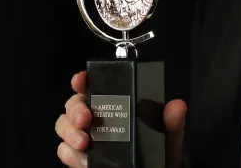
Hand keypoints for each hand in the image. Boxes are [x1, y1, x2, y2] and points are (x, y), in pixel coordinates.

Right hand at [55, 71, 186, 167]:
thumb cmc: (161, 152)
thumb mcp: (170, 134)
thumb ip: (173, 121)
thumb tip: (177, 107)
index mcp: (118, 103)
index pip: (95, 84)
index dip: (83, 79)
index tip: (80, 80)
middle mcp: (98, 117)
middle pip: (74, 103)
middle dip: (74, 108)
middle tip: (85, 119)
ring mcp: (86, 137)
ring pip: (64, 126)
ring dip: (69, 132)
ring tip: (84, 143)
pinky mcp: (79, 158)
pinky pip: (64, 152)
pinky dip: (71, 155)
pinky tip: (85, 160)